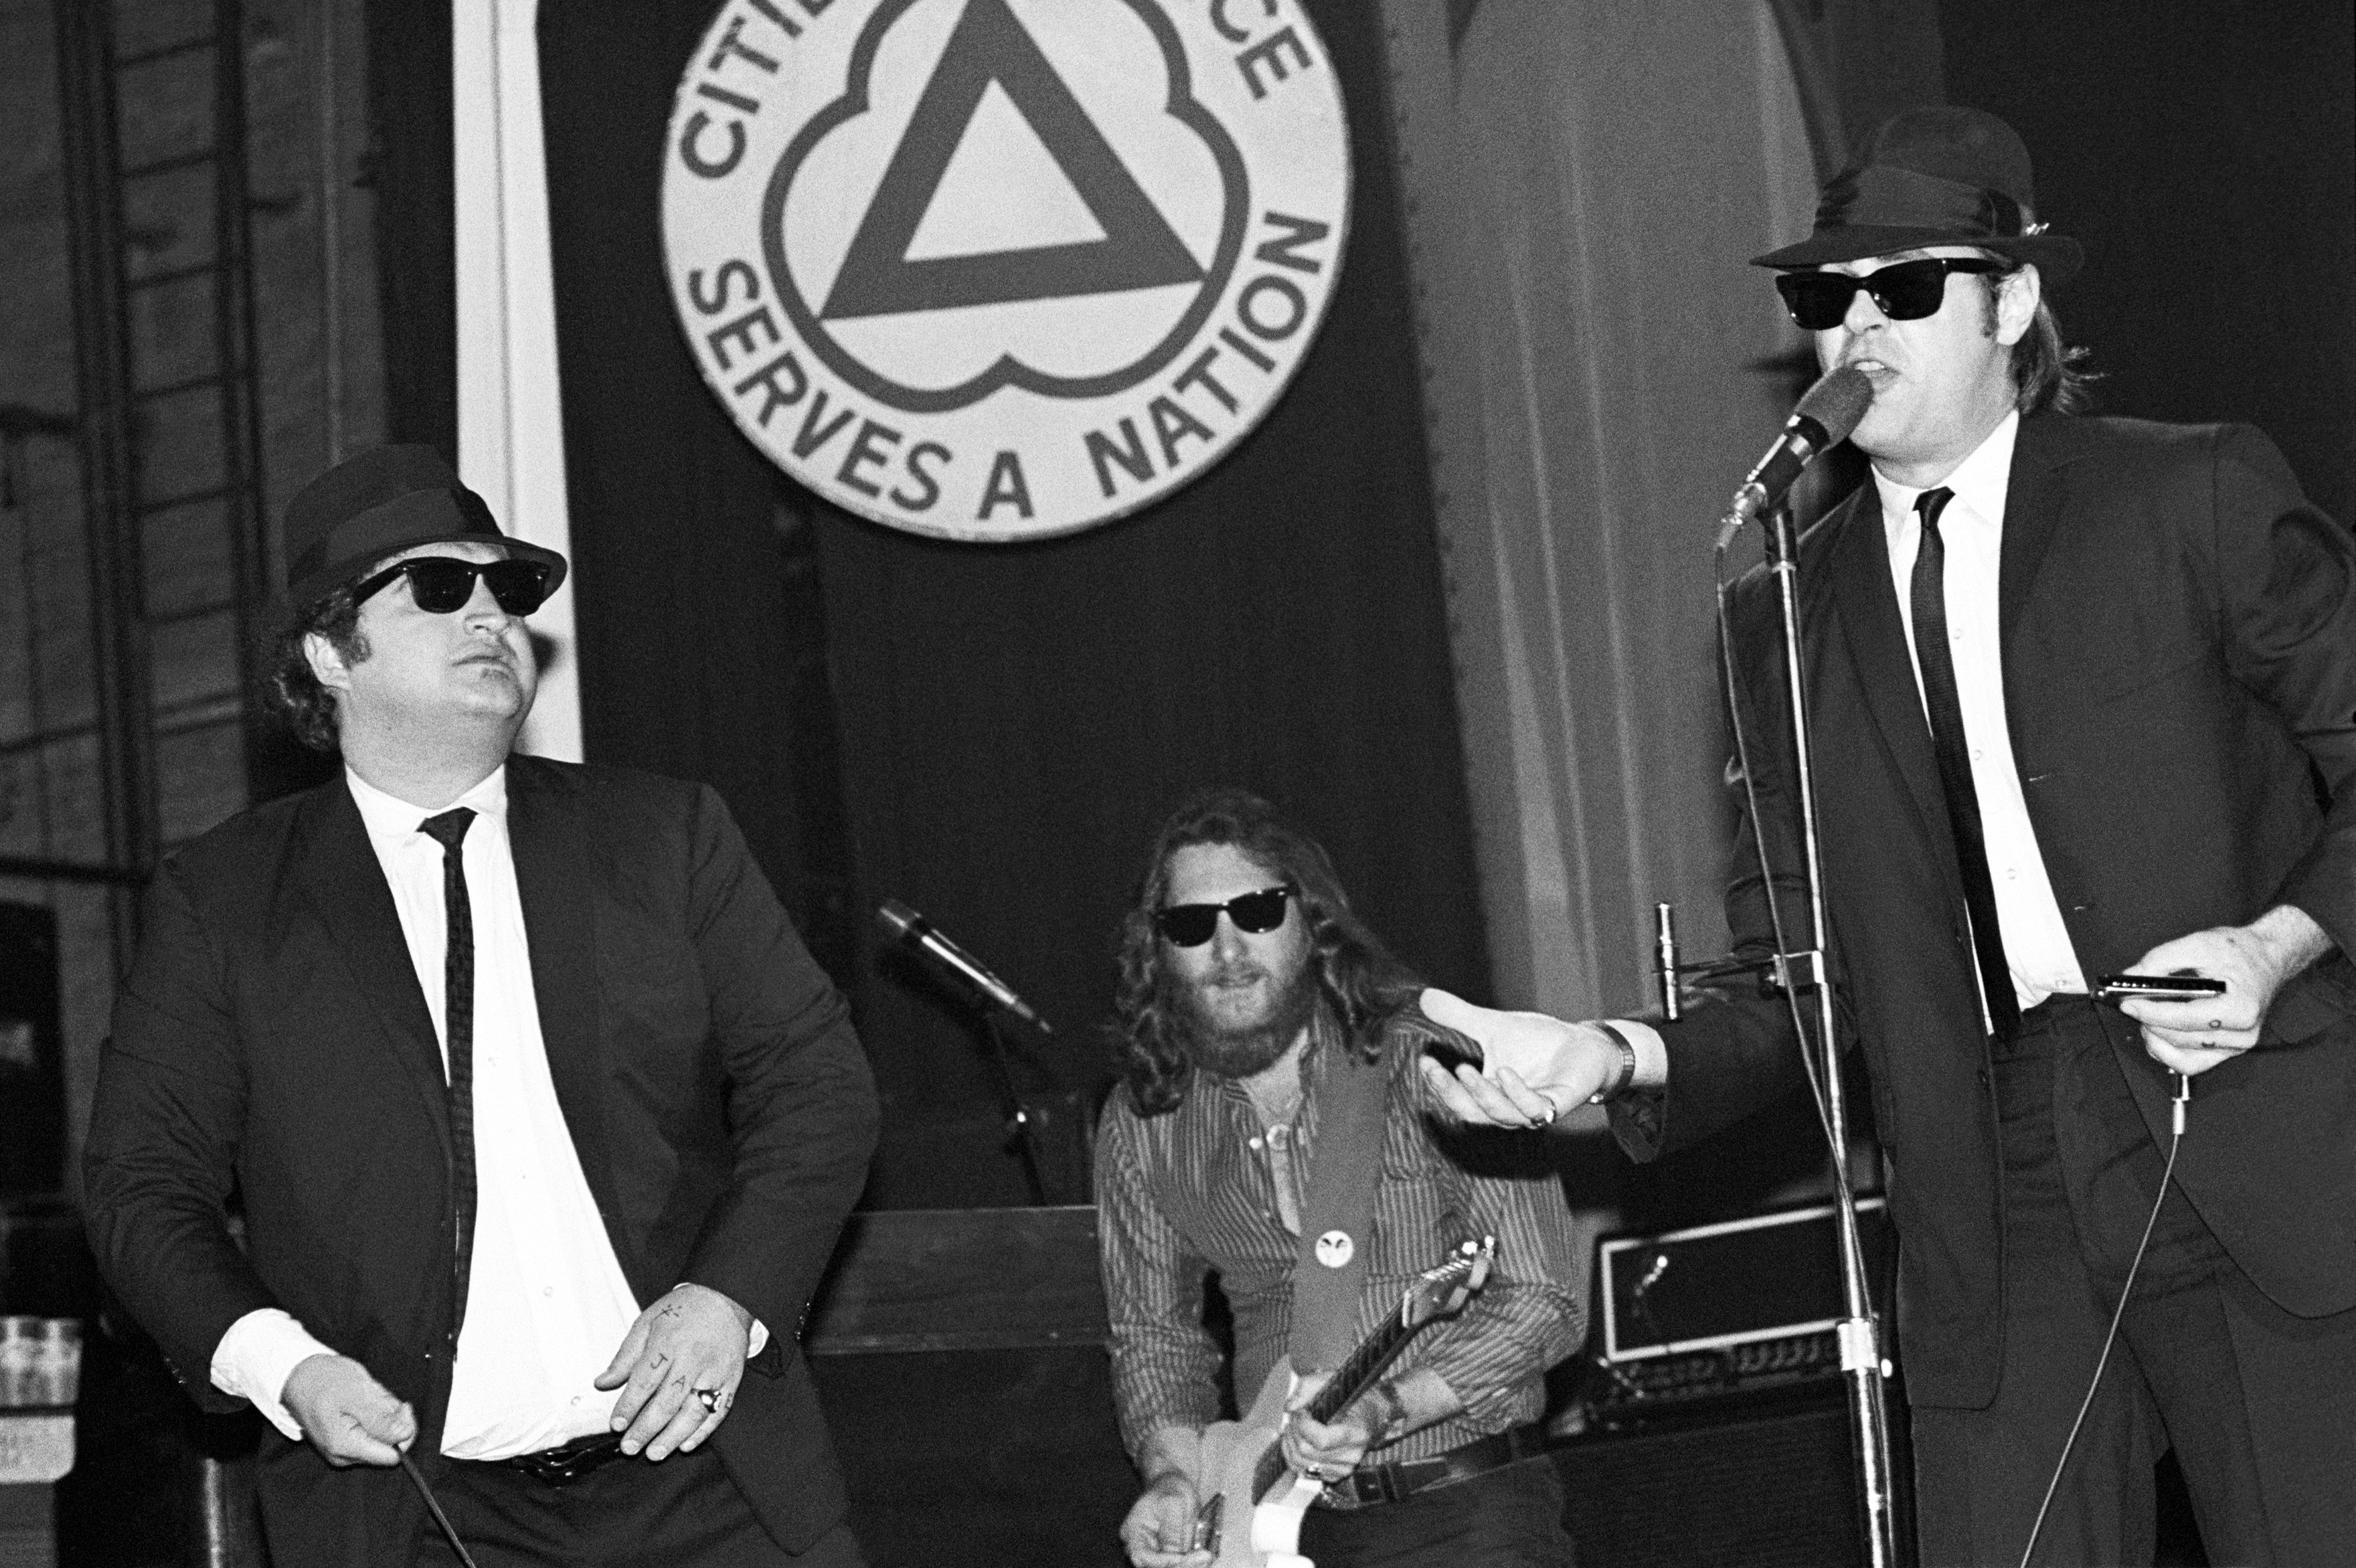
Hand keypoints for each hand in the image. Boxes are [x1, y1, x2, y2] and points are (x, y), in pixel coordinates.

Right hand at [282, 1353, 415, 1466]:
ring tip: (365, 1394)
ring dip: (381, 1412)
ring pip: (382, 1434)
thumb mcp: (357, 1394)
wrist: (298, 1375)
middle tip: (377, 1396)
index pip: (393, 1455)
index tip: (401, 1406)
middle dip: (390, 1417)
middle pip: (389, 1444)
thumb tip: (405, 1436)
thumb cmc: (323, 1380)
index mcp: (346, 1446)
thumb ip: (381, 1419)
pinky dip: (373, 1411)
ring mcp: (343, 1448)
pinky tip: (361, 1398)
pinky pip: (371, 1428)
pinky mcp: (345, 1439)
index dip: (403, 1430)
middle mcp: (344, 1455)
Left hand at [593, 1283, 751, 1458]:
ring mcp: (715, 1371)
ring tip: (655, 1452)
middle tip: (630, 1446)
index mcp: (669, 1341)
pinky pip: (719, 1411)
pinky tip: (686, 1444)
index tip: (617, 1424)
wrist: (726, 1297)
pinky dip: (703, 1431)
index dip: (629, 1405)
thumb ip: (625, 1356)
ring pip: (694, 1411)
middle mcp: (693, 1358)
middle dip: (647, 1428)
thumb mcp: (647, 1323)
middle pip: (668, 1400)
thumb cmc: (684, 1309)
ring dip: (673, 1436)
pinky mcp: (732, 1379)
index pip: (645, 1380)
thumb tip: (602, 1383)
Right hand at [1118, 1471, 1211, 1567]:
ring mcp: (1156, 1551)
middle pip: (1157, 1566)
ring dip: (1190, 1564)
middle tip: (1204, 1557)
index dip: (1163, 1561)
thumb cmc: (1170, 1489)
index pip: (1142, 1556)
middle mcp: (1142, 1546)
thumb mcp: (1173, 1503)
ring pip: (1171, 1566)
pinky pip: (1180, 1563)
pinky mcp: (1170, 1554)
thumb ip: (1172, 1530)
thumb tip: (1177, 1555)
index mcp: (1134, 1531)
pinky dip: (1193, 1562)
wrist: (1175, 1486)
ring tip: (1207, 1556)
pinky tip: (1206, 1556)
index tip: (1182, 1557)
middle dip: (1181, 1565)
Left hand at [1279, 1371, 1376, 1483]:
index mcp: (1357, 1433)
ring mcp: (1343, 1469)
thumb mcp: (1331, 1381)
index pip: (1321, 1440)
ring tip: (1294, 1426)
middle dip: (1293, 1430)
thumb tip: (1290, 1407)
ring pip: (1300, 1463)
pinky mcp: (1333, 1476)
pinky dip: (1291, 1455)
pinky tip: (1295, 1439)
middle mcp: (1352, 1455)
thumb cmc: (1350, 1397)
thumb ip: (1307, 1388)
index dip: (1303, 1425)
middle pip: (1306, 1451)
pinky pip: (1301, 1470)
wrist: (1368, 1413)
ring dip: (1289, 1442)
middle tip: (1295, 1415)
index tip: (1302, 1411)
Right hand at [1417, 987, 1619, 1127]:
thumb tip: (1424, 996)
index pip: (1458, 1098)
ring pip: (1502, 1114)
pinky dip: (1518, 1093)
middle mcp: (1509, 1108)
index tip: (1424, 1060)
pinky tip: (1505, 1072)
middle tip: (1436, 1070)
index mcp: (1490, 1094)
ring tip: (1465, 1069)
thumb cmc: (1537, 1042)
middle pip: (1474, 1113)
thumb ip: (1459, 1017)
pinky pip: (1536, 1108)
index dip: (1439, 1084)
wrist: (1583, 1045)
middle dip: (1452, 1094)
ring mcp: (1534, 1108)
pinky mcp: (1559, 1104)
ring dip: (1483, 1095)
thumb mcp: (1492, 1026)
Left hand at [2116, 907, 2329, 1075]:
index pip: (2184, 1019)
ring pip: (2182, 1057)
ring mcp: (2237, 1046)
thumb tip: (2131, 976)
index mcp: (2241, 1007)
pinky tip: (2157, 1032)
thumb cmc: (2240, 952)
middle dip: (2149, 1022)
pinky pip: (2190, 1064)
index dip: (2150, 1012)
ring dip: (2156, 1038)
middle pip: (2179, 1039)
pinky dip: (2167, 1052)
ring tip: (2146, 1016)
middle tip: (2131, 1004)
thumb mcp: (2198, 943)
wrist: (2265, 958)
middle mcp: (2243, 1033)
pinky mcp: (2228, 1051)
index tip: (2127, 1003)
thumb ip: (2160, 960)